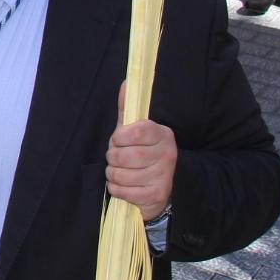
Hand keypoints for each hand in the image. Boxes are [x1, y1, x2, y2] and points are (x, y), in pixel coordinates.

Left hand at [107, 82, 175, 221]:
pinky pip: (123, 191)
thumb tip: (126, 83)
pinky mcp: (155, 195)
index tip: (118, 140)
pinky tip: (123, 185)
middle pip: (124, 155)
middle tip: (116, 158)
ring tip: (119, 171)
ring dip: (112, 174)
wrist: (165, 185)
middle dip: (112, 157)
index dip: (119, 137)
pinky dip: (116, 188)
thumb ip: (129, 110)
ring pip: (121, 174)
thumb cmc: (144, 153)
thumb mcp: (137, 131)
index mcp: (163, 134)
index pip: (135, 131)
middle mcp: (167, 154)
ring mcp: (163, 176)